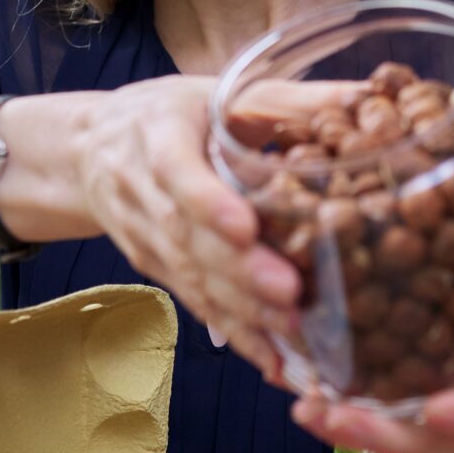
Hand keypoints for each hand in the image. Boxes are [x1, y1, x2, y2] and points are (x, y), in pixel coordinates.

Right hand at [70, 75, 302, 362]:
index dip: (208, 202)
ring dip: (242, 310)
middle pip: (188, 238)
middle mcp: (142, 191)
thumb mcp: (217, 91)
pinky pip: (196, 304)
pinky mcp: (157, 270)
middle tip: (289, 293)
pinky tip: (270, 360)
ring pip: (192, 277)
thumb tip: (365, 96)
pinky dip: (234, 334)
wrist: (87, 150)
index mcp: (156, 136)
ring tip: (292, 330)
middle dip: (239, 270)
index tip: (245, 227)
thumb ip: (287, 100)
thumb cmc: (166, 114)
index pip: (177, 172)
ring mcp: (146, 237)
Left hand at [289, 185, 453, 452]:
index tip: (438, 409)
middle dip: (393, 440)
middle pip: (448, 443)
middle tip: (340, 416)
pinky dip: (337, 406)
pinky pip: (376, 411)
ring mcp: (445, 397)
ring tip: (307, 407)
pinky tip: (298, 386)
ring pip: (405, 438)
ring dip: (354, 431)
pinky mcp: (406, 385)